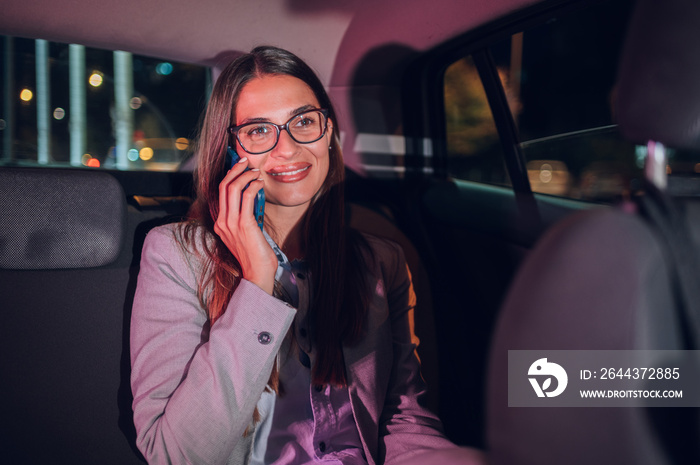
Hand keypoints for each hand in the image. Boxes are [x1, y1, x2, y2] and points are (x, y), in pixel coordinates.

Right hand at [214, 157, 276, 293]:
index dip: (229, 176)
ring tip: (256, 172)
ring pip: (232, 188)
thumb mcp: (246, 234)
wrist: (257, 275)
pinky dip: (253, 186)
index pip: (220, 193)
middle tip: (246, 161)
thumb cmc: (255, 255)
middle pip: (223, 187)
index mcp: (220, 224)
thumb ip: (245, 217)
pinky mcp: (243, 224)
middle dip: (234, 170)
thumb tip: (253, 197)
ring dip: (245, 175)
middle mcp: (222, 222)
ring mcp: (231, 223)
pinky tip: (260, 183)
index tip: (239, 167)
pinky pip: (246, 197)